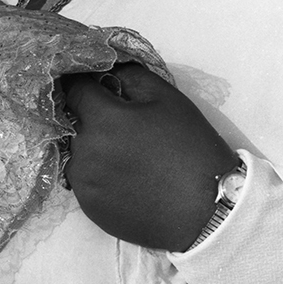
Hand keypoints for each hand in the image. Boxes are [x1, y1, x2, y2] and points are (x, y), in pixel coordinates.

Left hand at [59, 62, 235, 251]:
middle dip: (92, 118)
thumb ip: (131, 76)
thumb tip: (106, 70)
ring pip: (77, 153)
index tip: (96, 87)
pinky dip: (97, 175)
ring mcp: (84, 182)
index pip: (74, 89)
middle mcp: (84, 151)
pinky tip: (124, 179)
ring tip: (126, 157)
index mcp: (102, 119)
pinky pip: (83, 181)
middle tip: (123, 128)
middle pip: (75, 123)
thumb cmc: (192, 151)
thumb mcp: (168, 99)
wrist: (208, 213)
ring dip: (93, 148)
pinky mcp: (88, 207)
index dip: (85, 84)